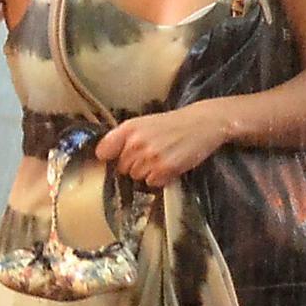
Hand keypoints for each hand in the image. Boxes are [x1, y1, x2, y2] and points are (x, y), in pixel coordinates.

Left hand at [93, 103, 230, 187]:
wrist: (202, 123)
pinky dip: (160, 178)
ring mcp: (150, 157)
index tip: (115, 159)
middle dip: (133, 165)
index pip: (103, 151)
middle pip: (121, 168)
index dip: (109, 157)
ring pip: (136, 177)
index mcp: (128, 128)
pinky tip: (169, 165)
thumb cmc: (173, 124)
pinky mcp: (164, 169)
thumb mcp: (145, 123)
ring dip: (147, 172)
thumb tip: (106, 155)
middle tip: (150, 155)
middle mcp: (136, 143)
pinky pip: (152, 183)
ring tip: (161, 159)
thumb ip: (125, 137)